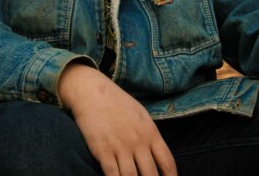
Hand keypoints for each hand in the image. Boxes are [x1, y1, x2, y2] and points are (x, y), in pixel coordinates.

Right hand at [58, 63, 176, 175]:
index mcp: (150, 132)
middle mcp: (138, 141)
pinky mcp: (103, 151)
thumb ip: (149, 135)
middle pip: (151, 175)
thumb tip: (157, 156)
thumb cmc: (116, 103)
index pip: (167, 162)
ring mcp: (120, 147)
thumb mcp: (140, 115)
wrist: (91, 91)